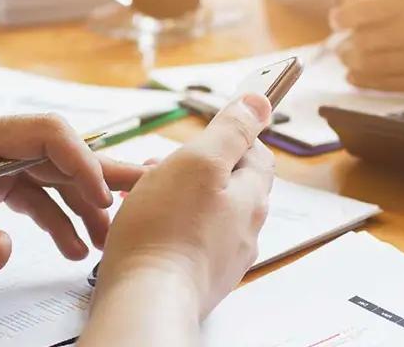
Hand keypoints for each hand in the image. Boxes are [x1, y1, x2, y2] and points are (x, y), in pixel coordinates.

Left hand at [0, 111, 144, 270]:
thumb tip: (4, 252)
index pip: (42, 131)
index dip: (79, 159)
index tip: (102, 195)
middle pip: (58, 150)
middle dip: (100, 179)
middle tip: (142, 204)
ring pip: (50, 172)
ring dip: (80, 204)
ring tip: (104, 242)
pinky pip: (31, 189)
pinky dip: (53, 214)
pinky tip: (69, 245)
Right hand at [97, 94, 275, 317]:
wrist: (147, 299)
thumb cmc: (166, 232)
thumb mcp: (199, 161)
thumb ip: (231, 131)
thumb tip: (260, 103)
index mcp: (251, 198)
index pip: (256, 154)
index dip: (232, 136)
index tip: (206, 132)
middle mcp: (244, 230)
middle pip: (229, 185)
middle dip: (197, 168)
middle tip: (162, 165)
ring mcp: (222, 257)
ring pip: (206, 213)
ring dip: (179, 197)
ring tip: (144, 194)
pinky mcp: (197, 277)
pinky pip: (189, 241)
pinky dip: (170, 226)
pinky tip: (144, 228)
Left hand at [330, 0, 403, 93]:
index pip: (364, 11)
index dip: (343, 17)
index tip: (338, 19)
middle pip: (364, 41)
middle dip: (344, 43)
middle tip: (342, 41)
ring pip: (371, 65)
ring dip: (352, 61)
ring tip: (349, 54)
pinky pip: (386, 85)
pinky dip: (365, 81)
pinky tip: (356, 73)